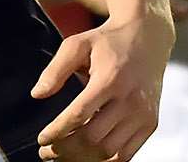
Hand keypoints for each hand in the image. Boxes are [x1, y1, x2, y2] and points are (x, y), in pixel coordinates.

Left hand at [33, 7, 171, 160]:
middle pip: (93, 138)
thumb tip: (36, 94)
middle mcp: (130, 100)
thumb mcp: (77, 45)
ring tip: (62, 156)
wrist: (147, 38)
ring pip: (109, 151)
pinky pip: (126, 154)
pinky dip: (105, 161)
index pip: (79, 115)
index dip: (58, 132)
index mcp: (110, 78)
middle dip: (65, 149)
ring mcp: (143, 114)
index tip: (41, 139)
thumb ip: (56, 70)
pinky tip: (86, 157)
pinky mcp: (150, 123)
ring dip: (82, 159)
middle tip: (46, 152)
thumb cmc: (107, 42)